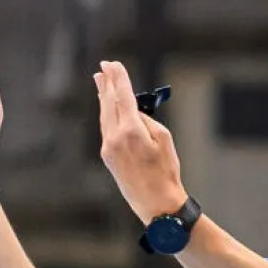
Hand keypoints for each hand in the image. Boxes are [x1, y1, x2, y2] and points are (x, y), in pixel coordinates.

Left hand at [94, 61, 187, 222]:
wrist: (156, 203)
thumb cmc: (166, 172)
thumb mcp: (164, 140)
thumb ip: (147, 121)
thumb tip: (133, 112)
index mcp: (132, 131)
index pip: (123, 97)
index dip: (119, 78)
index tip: (114, 64)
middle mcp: (115, 137)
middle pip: (109, 103)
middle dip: (107, 83)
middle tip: (104, 66)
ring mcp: (108, 147)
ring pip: (104, 115)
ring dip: (103, 96)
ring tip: (101, 81)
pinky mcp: (107, 156)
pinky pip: (105, 128)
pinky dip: (106, 113)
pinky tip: (106, 107)